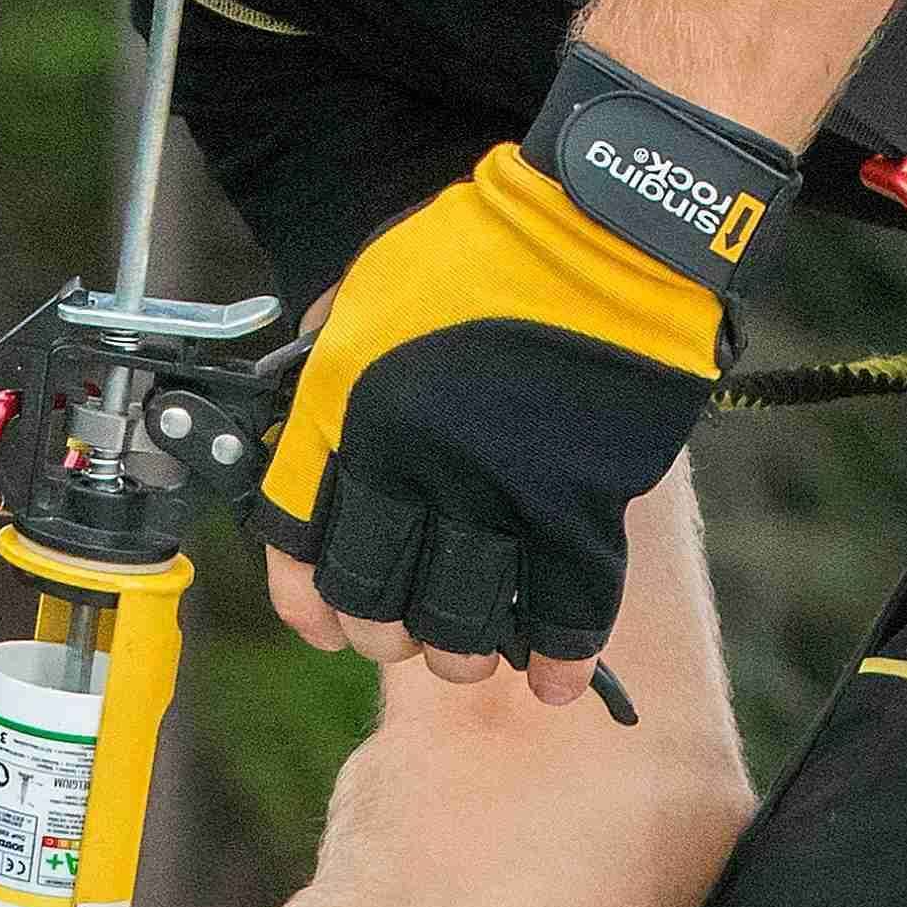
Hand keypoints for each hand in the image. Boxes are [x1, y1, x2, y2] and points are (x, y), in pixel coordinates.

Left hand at [256, 56, 790, 688]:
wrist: (604, 226)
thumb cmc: (489, 244)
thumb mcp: (374, 287)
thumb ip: (337, 358)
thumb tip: (313, 402)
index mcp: (348, 410)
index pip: (302, 541)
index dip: (306, 601)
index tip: (321, 625)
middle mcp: (412, 464)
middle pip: (379, 602)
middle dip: (384, 633)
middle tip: (404, 630)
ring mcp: (497, 490)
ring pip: (464, 627)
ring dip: (462, 655)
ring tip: (473, 651)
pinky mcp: (581, 504)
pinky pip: (566, 614)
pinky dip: (560, 660)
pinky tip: (557, 681)